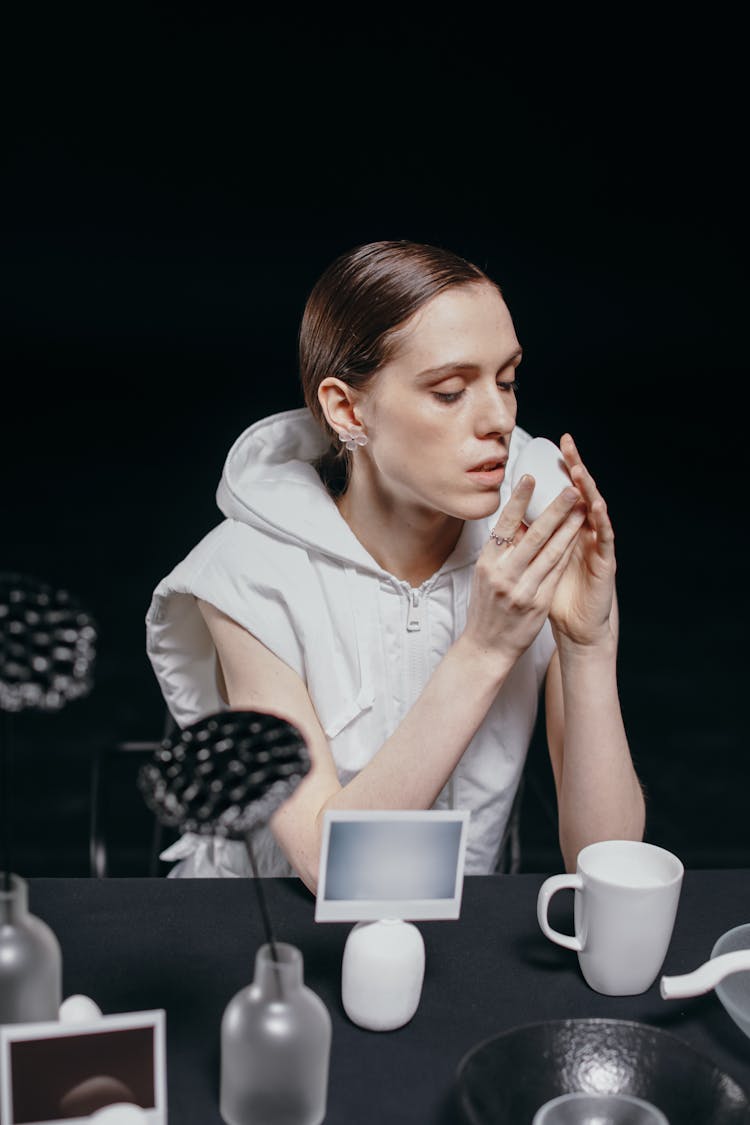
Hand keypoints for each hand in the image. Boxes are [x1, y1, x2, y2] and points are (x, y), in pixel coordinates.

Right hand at [464, 471, 586, 664]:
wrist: (486, 647)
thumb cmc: (486, 608)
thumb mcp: (484, 576)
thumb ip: (499, 552)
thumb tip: (513, 522)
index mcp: (487, 563)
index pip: (504, 525)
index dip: (518, 500)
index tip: (531, 477)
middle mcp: (503, 574)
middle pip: (533, 536)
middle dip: (555, 509)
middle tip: (570, 489)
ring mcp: (521, 590)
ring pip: (550, 553)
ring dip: (569, 528)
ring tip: (582, 509)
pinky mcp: (538, 603)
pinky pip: (556, 573)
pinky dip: (568, 553)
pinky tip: (578, 539)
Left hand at [547, 433, 616, 646]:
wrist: (577, 629)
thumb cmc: (556, 598)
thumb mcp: (536, 566)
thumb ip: (529, 544)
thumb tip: (509, 523)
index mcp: (566, 533)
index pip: (561, 495)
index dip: (556, 472)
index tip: (547, 447)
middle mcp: (584, 535)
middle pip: (578, 495)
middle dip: (573, 468)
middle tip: (567, 443)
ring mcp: (597, 547)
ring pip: (594, 511)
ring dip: (588, 489)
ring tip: (578, 470)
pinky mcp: (607, 563)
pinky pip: (605, 538)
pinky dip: (601, 521)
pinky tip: (596, 505)